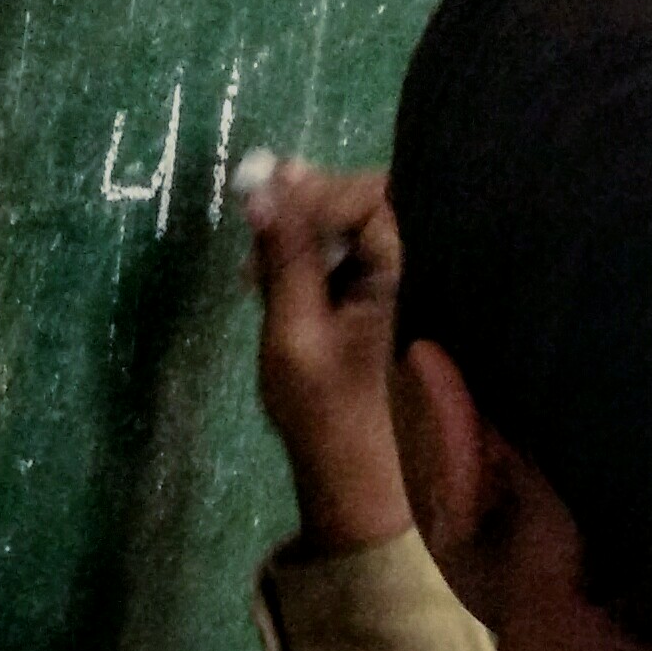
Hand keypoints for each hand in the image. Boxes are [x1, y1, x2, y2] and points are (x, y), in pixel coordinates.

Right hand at [245, 159, 411, 555]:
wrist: (345, 466)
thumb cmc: (322, 406)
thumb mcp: (294, 327)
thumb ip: (285, 256)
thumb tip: (265, 185)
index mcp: (399, 271)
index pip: (369, 194)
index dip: (317, 192)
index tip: (263, 207)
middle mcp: (399, 266)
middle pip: (359, 198)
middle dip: (302, 205)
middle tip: (252, 225)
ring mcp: (381, 280)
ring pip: (341, 222)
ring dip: (292, 229)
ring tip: (252, 267)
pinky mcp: (359, 295)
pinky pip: (332, 250)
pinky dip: (296, 254)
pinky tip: (261, 279)